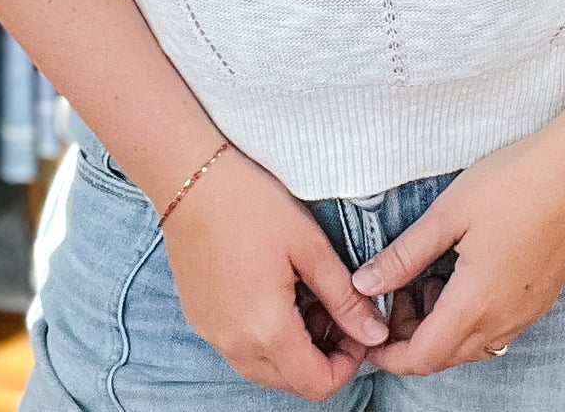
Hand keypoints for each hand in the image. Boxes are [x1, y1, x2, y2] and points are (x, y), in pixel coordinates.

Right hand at [159, 146, 390, 401]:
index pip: (316, 385)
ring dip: (294, 351)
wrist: (188, 179)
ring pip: (265, 370)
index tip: (357, 328)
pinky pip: (241, 351)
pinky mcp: (201, 321)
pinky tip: (276, 296)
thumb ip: (343, 297)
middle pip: (291, 382)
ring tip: (307, 299)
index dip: (347, 366)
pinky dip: (266, 340)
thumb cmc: (250, 204)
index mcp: (267, 330)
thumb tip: (375, 334)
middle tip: (335, 309)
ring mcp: (213, 336)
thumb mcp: (308, 245)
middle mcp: (235, 345)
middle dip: (323, 357)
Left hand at [351, 125, 564, 375]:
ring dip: (441, 329)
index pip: (422, 358)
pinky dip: (469, 318)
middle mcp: (504, 321)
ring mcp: (527, 313)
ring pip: (473, 345)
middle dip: (411, 338)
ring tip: (424, 279)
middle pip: (446, 356)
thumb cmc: (515, 183)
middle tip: (394, 293)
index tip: (369, 335)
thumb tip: (366, 284)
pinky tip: (461, 275)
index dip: (390, 355)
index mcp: (475, 304)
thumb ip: (404, 255)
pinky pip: (497, 328)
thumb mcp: (448, 213)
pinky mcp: (542, 299)